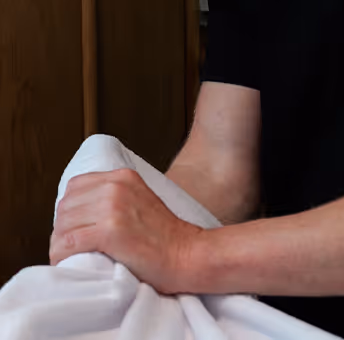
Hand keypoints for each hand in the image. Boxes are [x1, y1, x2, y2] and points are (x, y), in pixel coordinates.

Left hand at [49, 169, 204, 294]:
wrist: (188, 254)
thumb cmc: (165, 236)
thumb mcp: (140, 199)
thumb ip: (114, 197)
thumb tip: (80, 212)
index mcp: (123, 176)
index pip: (75, 186)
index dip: (70, 209)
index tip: (75, 226)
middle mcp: (116, 186)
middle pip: (66, 206)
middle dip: (63, 228)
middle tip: (71, 246)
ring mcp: (112, 208)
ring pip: (63, 225)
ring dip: (60, 243)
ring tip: (69, 256)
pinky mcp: (110, 232)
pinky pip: (68, 243)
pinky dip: (61, 255)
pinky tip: (68, 261)